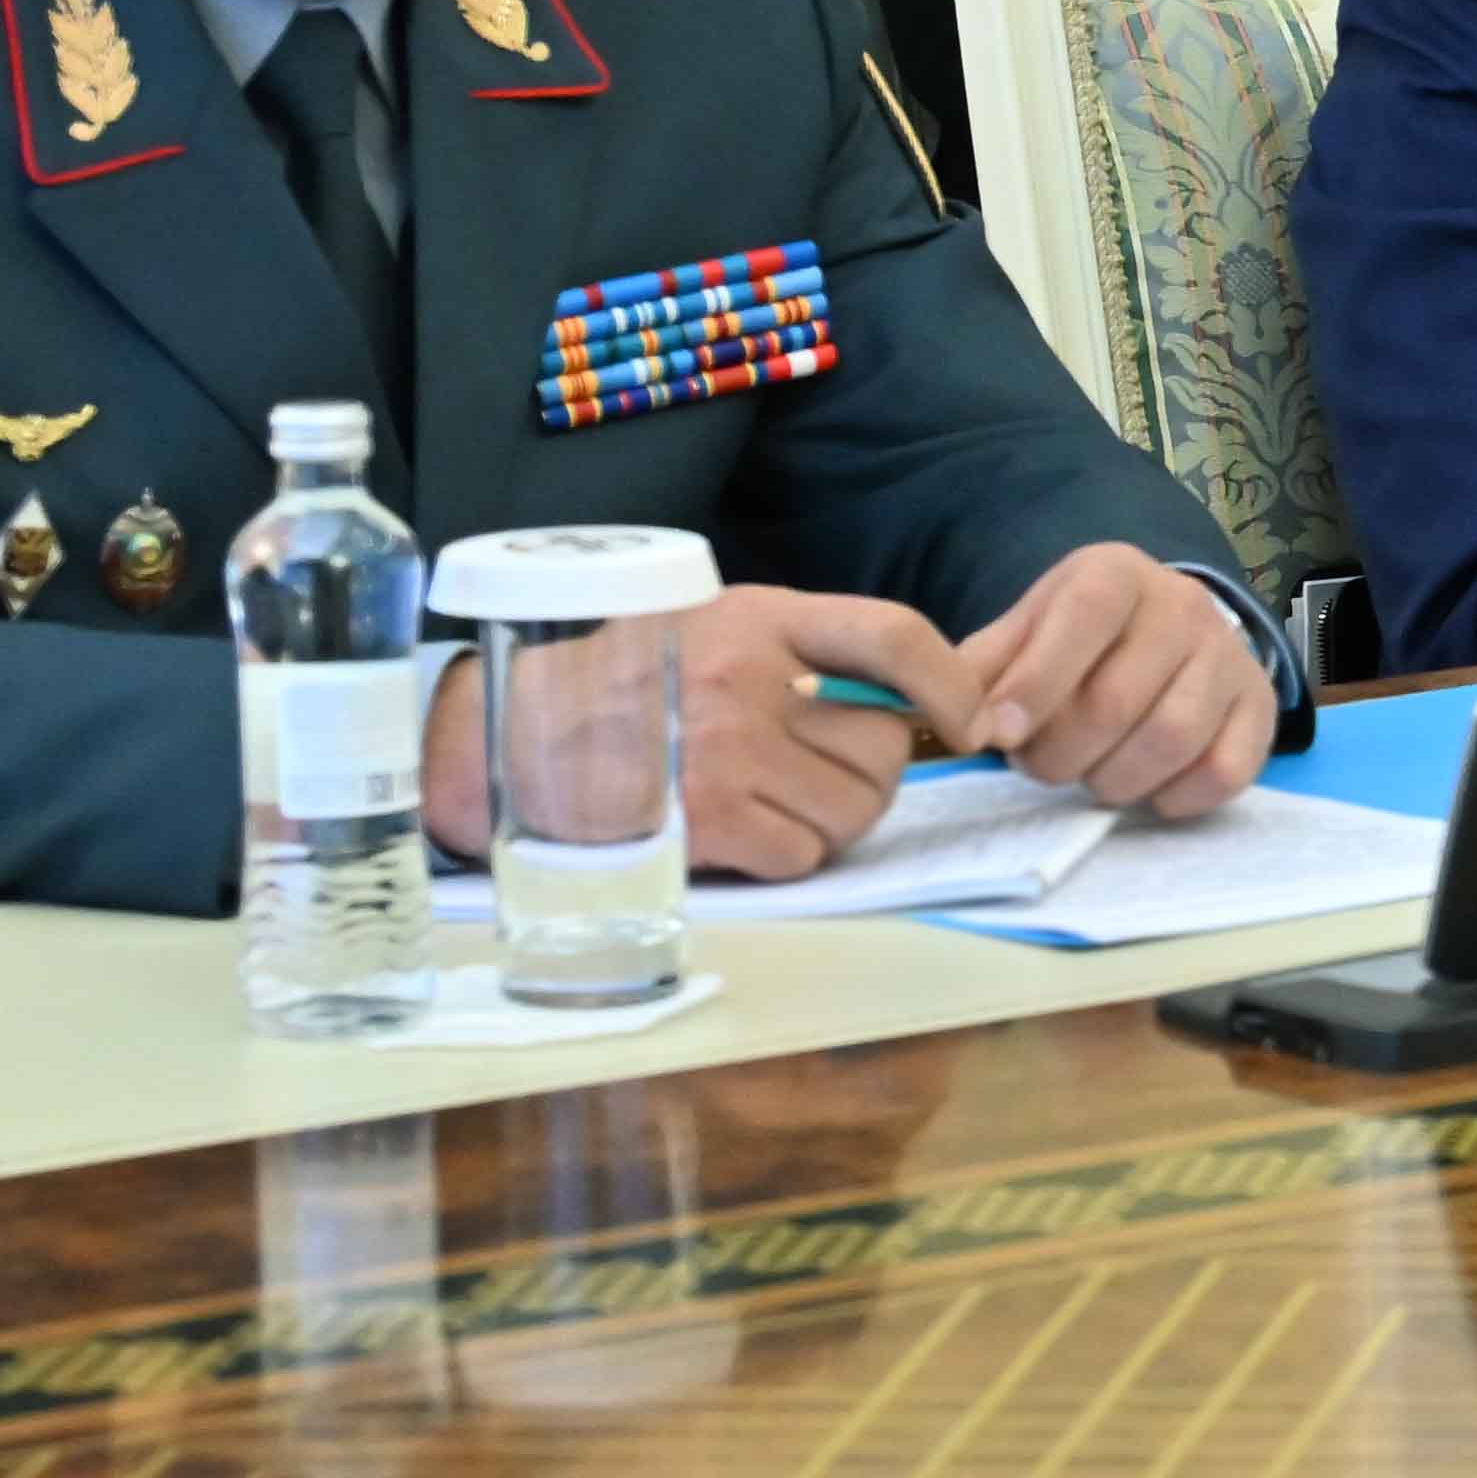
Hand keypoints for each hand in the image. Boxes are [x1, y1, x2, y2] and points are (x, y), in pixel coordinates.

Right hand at [427, 582, 957, 877]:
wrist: (504, 738)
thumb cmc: (621, 683)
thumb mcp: (711, 628)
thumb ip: (803, 654)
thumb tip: (905, 711)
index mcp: (759, 621)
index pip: (891, 636)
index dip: (949, 682)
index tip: (972, 718)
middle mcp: (748, 683)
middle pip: (883, 749)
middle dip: (865, 773)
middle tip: (809, 771)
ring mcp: (725, 754)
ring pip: (852, 812)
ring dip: (828, 820)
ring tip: (766, 799)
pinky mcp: (704, 822)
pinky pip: (801, 856)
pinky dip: (784, 856)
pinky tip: (737, 833)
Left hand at [958, 543, 1274, 819]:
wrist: (1168, 631)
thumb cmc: (1080, 640)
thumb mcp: (1024, 632)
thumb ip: (981, 670)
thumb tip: (957, 720)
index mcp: (1116, 574)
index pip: (1081, 619)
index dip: (1034, 683)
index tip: (998, 735)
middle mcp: (1183, 605)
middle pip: (1116, 700)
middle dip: (1060, 754)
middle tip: (1039, 765)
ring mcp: (1230, 656)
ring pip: (1171, 740)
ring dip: (1114, 780)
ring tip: (1091, 776)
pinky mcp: (1260, 708)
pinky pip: (1225, 771)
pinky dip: (1176, 797)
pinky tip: (1148, 789)